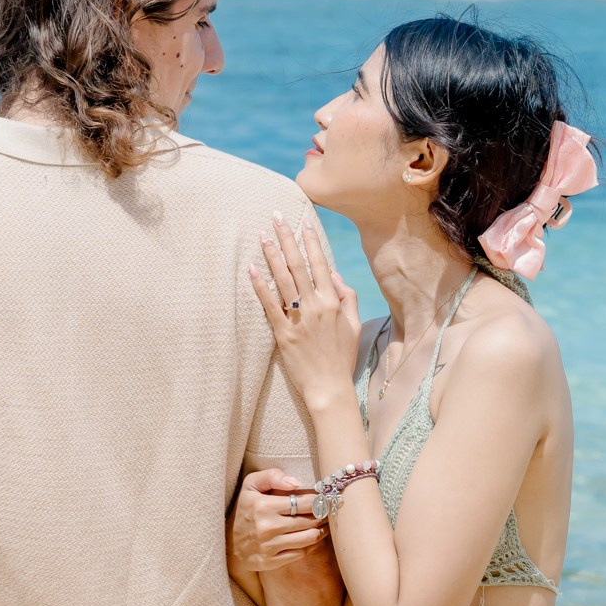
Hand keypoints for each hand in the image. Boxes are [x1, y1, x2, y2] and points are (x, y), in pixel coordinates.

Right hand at [228, 468, 328, 572]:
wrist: (227, 542)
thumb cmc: (244, 509)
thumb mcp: (250, 485)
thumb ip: (272, 476)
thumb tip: (296, 483)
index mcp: (264, 506)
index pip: (304, 502)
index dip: (319, 500)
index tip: (324, 499)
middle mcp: (267, 527)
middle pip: (310, 521)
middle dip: (323, 515)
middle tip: (328, 512)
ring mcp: (270, 546)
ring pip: (309, 538)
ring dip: (321, 531)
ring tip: (324, 525)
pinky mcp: (271, 561)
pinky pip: (301, 553)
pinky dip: (312, 545)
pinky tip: (313, 538)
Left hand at [249, 214, 360, 411]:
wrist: (330, 389)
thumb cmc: (342, 358)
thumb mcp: (354, 326)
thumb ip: (348, 298)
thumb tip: (335, 275)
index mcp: (334, 302)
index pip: (321, 264)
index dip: (312, 242)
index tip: (304, 222)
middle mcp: (316, 306)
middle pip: (298, 265)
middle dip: (287, 238)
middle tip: (277, 217)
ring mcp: (298, 319)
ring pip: (283, 280)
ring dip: (272, 255)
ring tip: (263, 235)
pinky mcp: (282, 334)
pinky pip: (269, 305)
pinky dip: (260, 286)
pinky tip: (251, 269)